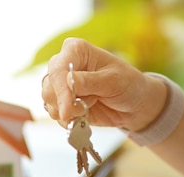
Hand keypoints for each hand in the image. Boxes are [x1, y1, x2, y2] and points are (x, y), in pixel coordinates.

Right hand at [41, 38, 165, 131]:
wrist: (135, 104)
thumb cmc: (128, 85)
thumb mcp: (114, 81)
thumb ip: (90, 82)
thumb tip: (68, 82)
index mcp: (76, 50)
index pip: (58, 69)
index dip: (61, 91)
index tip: (67, 110)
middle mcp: (64, 64)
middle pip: (48, 87)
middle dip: (65, 103)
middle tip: (88, 105)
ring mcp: (61, 84)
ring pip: (48, 101)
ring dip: (69, 111)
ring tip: (90, 106)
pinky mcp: (63, 102)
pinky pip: (54, 114)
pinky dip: (68, 120)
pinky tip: (84, 115)